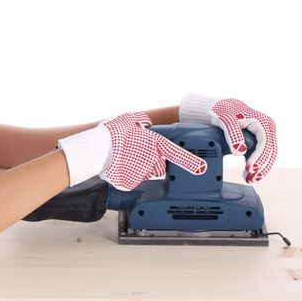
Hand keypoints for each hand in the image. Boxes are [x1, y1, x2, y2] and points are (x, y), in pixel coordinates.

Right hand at [58, 112, 206, 190]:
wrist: (99, 148)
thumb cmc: (113, 132)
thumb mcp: (128, 119)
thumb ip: (140, 121)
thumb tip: (143, 122)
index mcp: (155, 143)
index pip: (178, 153)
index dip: (191, 162)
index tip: (202, 169)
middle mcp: (152, 158)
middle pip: (159, 164)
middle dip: (152, 160)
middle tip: (136, 151)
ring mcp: (143, 171)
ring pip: (145, 171)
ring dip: (139, 166)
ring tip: (125, 156)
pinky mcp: (132, 181)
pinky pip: (133, 179)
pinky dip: (128, 174)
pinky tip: (119, 165)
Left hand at [180, 94, 277, 182]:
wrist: (219, 108)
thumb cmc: (223, 110)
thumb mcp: (225, 120)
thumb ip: (233, 134)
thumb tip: (240, 152)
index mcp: (263, 123)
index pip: (265, 144)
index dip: (259, 158)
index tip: (250, 168)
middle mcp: (266, 129)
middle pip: (269, 152)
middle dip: (261, 167)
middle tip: (250, 178)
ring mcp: (263, 135)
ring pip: (266, 155)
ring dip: (259, 168)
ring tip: (249, 179)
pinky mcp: (257, 141)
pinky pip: (259, 155)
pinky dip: (255, 165)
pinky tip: (248, 174)